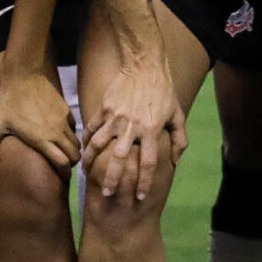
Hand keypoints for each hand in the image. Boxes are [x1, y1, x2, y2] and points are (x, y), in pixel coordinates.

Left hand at [0, 60, 79, 176]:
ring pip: (76, 142)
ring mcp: (63, 120)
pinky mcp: (65, 109)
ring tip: (62, 152)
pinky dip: (69, 135)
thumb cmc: (7, 100)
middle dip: (71, 164)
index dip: (64, 174)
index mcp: (42, 140)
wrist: (23, 73)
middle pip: (75, 155)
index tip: (61, 179)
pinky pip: (73, 128)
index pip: (63, 163)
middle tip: (63, 166)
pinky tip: (59, 133)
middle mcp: (57, 132)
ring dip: (72, 150)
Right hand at [82, 40, 185, 202]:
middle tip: (108, 194)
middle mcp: (132, 127)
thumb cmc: (164, 91)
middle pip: (119, 159)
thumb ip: (178, 139)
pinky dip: (85, 140)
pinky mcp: (104, 108)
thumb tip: (176, 161)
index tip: (140, 197)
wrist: (144, 64)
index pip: (148, 163)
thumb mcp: (177, 114)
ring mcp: (116, 117)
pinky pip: (91, 127)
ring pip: (99, 144)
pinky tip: (82, 150)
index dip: (144, 182)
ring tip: (85, 173)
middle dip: (113, 179)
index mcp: (151, 130)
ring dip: (90, 160)